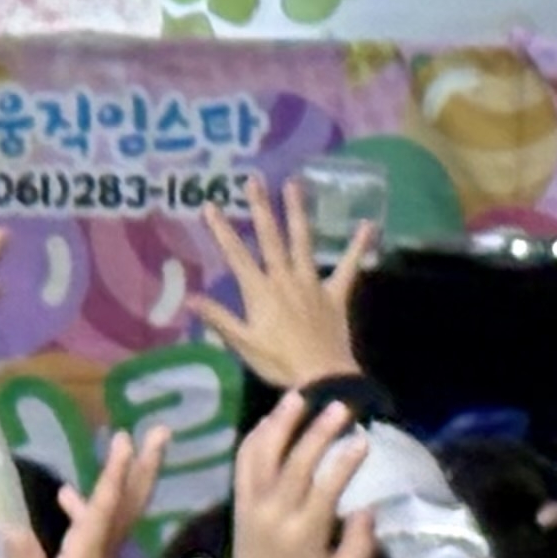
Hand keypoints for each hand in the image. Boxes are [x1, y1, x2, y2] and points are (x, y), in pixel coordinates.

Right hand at [2, 427, 162, 557]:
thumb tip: (9, 526)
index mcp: (91, 553)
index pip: (107, 504)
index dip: (115, 471)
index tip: (125, 438)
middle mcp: (103, 552)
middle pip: (130, 501)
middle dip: (144, 465)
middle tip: (161, 432)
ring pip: (119, 513)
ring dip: (123, 481)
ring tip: (120, 451)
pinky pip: (99, 528)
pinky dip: (90, 506)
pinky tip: (68, 501)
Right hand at [188, 177, 368, 389]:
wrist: (323, 377)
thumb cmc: (279, 362)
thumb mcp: (242, 343)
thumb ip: (218, 318)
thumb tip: (189, 297)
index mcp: (260, 291)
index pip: (236, 254)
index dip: (222, 230)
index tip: (211, 205)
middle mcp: (285, 279)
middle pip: (270, 237)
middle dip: (260, 208)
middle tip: (253, 180)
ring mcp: (313, 283)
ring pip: (303, 242)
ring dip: (298, 212)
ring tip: (294, 185)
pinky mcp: (336, 294)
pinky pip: (349, 267)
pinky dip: (358, 246)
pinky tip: (367, 224)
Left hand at [205, 400, 377, 557]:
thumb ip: (358, 548)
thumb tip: (367, 509)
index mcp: (302, 534)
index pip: (324, 488)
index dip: (344, 462)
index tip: (364, 440)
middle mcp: (272, 513)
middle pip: (294, 463)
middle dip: (318, 432)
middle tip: (341, 406)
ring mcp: (251, 504)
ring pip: (262, 454)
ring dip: (280, 423)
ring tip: (299, 396)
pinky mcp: (238, 501)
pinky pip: (243, 462)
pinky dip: (255, 437)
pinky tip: (271, 419)